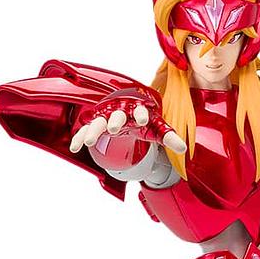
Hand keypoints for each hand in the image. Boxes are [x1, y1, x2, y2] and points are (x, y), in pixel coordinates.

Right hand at [70, 96, 185, 155]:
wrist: (127, 111)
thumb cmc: (142, 120)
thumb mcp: (156, 129)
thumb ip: (169, 137)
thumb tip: (184, 148)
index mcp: (137, 110)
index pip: (141, 111)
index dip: (142, 115)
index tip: (144, 121)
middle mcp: (120, 111)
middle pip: (117, 115)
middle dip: (115, 121)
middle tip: (113, 129)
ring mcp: (105, 118)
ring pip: (98, 123)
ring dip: (94, 131)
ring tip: (90, 142)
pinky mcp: (95, 125)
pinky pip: (85, 131)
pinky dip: (80, 138)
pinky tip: (75, 148)